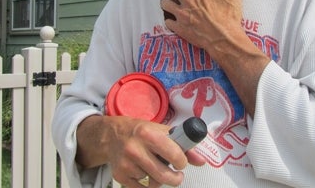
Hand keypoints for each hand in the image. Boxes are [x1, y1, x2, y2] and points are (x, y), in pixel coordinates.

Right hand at [76, 116, 205, 187]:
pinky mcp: (120, 175)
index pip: (174, 154)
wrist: (112, 135)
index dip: (182, 161)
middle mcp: (135, 149)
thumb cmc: (141, 132)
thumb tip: (201, 160)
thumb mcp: (162, 131)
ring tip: (157, 168)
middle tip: (177, 175)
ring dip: (160, 178)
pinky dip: (148, 183)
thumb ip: (183, 145)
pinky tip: (145, 172)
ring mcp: (126, 163)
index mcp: (147, 133)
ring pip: (154, 182)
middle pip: (164, 175)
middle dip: (175, 178)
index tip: (181, 162)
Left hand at [159, 0, 268, 115]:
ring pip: (166, 4)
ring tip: (164, 0)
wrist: (224, 38)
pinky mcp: (180, 27)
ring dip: (164, 1)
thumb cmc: (229, 16)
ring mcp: (182, 14)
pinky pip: (168, 21)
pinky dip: (168, 20)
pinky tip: (170, 19)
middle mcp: (188, 0)